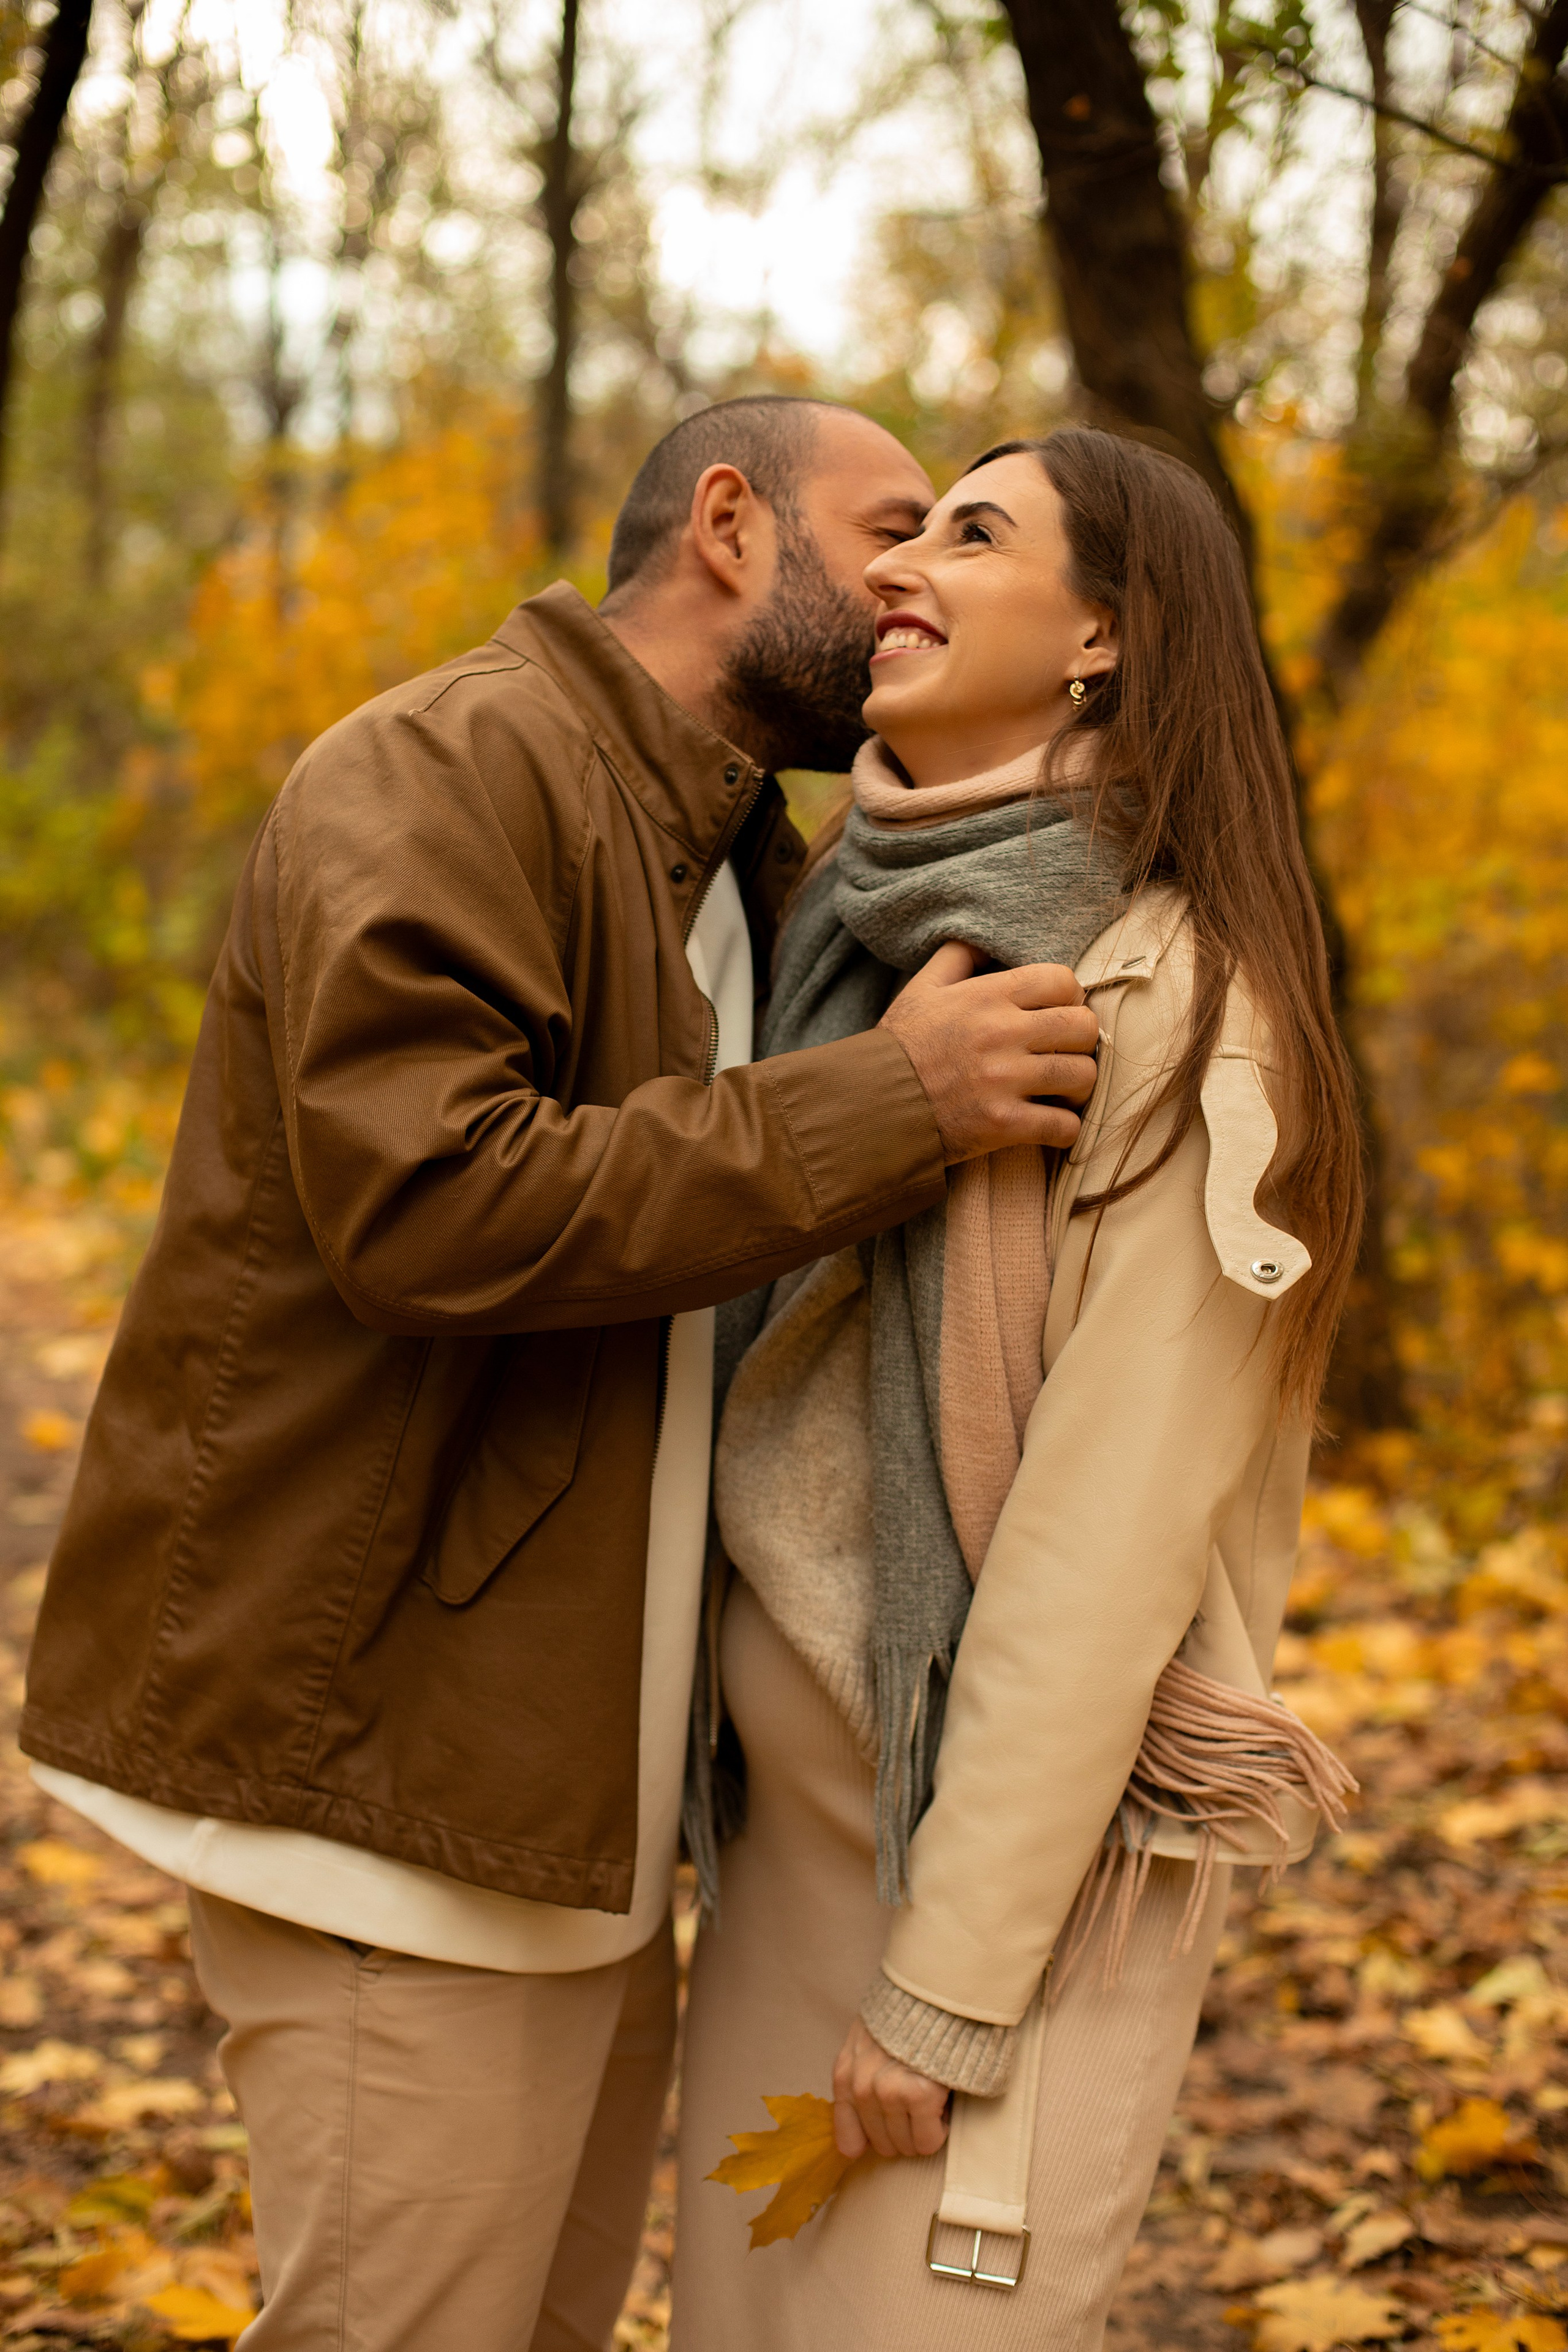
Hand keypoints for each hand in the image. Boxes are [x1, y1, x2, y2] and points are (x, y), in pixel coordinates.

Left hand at [831, 2016, 949, 2160]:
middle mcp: (862, 2088)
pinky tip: (941, 2101)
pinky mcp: (920, 2095)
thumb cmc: (902, 2020)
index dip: (874, 2139)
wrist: (934, 1994)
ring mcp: (889, 2093)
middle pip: (884, 2146)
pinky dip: (940, 2128)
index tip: (891, 2125)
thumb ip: (858, 2082)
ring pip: (908, 2146)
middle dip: (904, 2131)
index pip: (848, 2141)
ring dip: (923, 2129)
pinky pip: (928, 2141)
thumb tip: (857, 2143)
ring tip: (929, 2096)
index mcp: (844, 2076)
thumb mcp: (865, 2044)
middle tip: (917, 2102)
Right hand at [880, 942, 1098, 1163]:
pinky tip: (1050, 1124)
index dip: (1069, 996)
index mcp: (986, 996)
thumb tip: (987, 940)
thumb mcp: (922, 989)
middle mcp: (1000, 1033)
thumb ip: (957, 956)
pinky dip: (1065, 1129)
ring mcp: (1004, 1080)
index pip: (1063, 980)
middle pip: (1083, 1026)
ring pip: (1083, 1075)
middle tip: (1063, 1052)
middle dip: (1080, 1041)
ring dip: (1077, 1086)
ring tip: (1059, 1090)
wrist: (872, 1107)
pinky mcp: (1003, 1124)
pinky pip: (1065, 1126)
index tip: (1056, 1014)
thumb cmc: (900, 1047)